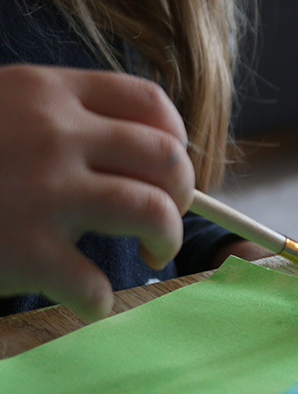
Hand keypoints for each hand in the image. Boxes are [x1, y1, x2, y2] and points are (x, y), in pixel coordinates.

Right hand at [0, 65, 194, 320]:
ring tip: (155, 255)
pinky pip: (97, 284)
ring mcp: (42, 192)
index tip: (171, 168)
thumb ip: (60, 119)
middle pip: (166, 159)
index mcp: (49, 93)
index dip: (177, 140)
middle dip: (184, 195)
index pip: (149, 104)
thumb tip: (136, 155)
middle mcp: (54, 135)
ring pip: (153, 211)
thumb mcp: (1, 110)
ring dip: (167, 239)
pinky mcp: (25, 251)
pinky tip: (86, 299)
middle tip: (164, 219)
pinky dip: (100, 300)